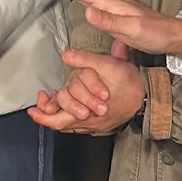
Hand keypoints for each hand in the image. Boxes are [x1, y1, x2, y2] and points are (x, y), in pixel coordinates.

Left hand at [28, 43, 143, 135]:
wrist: (149, 96)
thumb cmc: (129, 82)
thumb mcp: (108, 65)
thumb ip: (85, 60)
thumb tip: (67, 55)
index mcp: (87, 112)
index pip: (57, 120)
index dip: (43, 116)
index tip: (32, 109)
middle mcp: (89, 122)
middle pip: (60, 125)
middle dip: (46, 116)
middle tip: (37, 108)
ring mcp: (96, 125)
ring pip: (70, 126)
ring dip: (58, 115)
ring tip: (51, 104)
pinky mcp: (102, 124)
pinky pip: (80, 125)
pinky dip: (70, 117)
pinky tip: (68, 108)